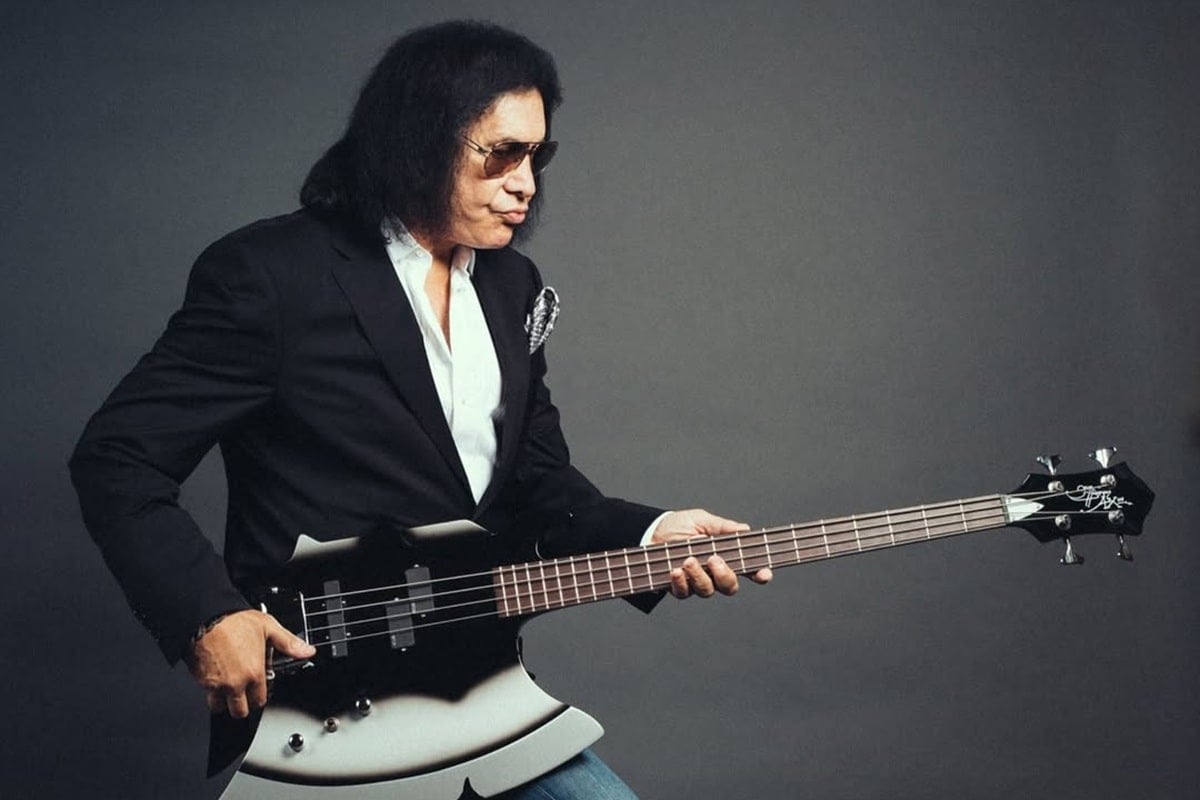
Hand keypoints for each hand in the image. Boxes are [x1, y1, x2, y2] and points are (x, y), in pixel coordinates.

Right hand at [184, 609, 315, 717]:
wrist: (204, 617)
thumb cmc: (233, 620)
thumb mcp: (268, 626)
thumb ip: (288, 643)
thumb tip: (307, 651)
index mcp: (254, 672)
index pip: (260, 700)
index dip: (259, 695)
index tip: (258, 688)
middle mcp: (236, 683)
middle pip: (240, 711)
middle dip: (243, 704)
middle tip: (243, 691)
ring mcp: (216, 685)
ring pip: (220, 707)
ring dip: (224, 701)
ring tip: (228, 687)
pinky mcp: (201, 682)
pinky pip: (206, 696)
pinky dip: (210, 691)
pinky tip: (215, 677)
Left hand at [649, 509, 773, 598]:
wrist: (650, 532)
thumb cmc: (678, 525)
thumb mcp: (701, 520)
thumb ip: (721, 527)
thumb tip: (744, 529)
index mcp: (725, 556)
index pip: (749, 568)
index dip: (760, 574)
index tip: (763, 573)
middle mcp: (713, 573)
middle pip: (730, 586)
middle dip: (725, 576)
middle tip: (714, 560)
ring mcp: (696, 582)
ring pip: (707, 591)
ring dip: (699, 576)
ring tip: (688, 560)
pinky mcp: (678, 588)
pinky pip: (684, 593)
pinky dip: (680, 583)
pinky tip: (675, 571)